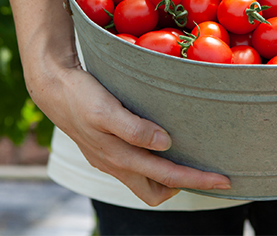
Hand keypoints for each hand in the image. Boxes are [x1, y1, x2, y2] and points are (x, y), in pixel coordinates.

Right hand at [32, 61, 231, 206]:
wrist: (52, 86)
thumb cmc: (81, 95)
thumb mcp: (106, 110)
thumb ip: (133, 129)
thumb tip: (165, 144)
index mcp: (120, 158)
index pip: (167, 178)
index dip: (197, 181)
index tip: (224, 179)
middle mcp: (116, 164)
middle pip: (157, 190)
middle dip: (187, 185)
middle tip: (213, 173)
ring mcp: (110, 158)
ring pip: (145, 180)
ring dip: (169, 176)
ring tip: (193, 160)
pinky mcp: (106, 148)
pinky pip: (136, 166)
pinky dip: (155, 163)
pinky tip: (164, 146)